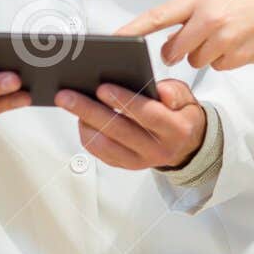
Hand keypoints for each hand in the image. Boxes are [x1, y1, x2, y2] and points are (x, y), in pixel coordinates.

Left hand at [55, 79, 205, 170]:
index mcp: (175, 129)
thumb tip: (163, 93)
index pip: (147, 115)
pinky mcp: (126, 165)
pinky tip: (80, 119)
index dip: (124, 101)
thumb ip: (174, 91)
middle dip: (90, 111)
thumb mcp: (186, 98)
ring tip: (70, 104)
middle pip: (119, 130)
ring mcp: (140, 161)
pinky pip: (101, 153)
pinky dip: (87, 135)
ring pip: (105, 145)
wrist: (185, 145)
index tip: (102, 88)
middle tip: (67, 96)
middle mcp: (157, 149)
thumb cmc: (180, 115)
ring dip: (83, 124)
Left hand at [118, 0, 253, 71]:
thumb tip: (166, 45)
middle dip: (178, 52)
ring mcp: (224, 38)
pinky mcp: (239, 56)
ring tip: (230, 35)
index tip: (111, 42)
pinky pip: (218, 67)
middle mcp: (209, 17)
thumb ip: (190, 14)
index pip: (156, 17)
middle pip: (173, 50)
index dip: (132, 30)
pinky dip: (226, 60)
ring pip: (196, 62)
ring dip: (207, 55)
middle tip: (196, 40)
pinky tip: (243, 44)